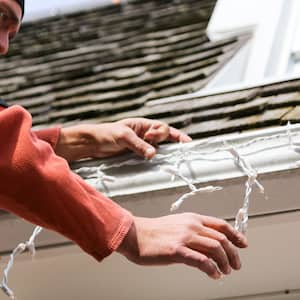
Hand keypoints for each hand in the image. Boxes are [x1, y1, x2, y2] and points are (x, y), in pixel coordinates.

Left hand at [55, 118, 191, 161]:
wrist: (92, 144)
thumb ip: (138, 144)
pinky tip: (160, 163)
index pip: (162, 127)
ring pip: (159, 147)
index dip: (172, 134)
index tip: (185, 142)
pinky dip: (156, 159)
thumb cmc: (106, 134)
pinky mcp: (137, 155)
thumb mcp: (123, 136)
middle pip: (164, 137)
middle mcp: (144, 134)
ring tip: (172, 157)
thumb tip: (153, 154)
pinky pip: (150, 156)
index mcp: (142, 125)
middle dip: (166, 140)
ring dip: (165, 151)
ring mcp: (141, 146)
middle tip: (156, 147)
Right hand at [117, 213, 247, 279]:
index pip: (221, 225)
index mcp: (192, 218)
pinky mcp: (177, 250)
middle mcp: (191, 225)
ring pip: (215, 249)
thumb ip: (193, 232)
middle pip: (221, 239)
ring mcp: (184, 237)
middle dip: (233, 254)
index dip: (235, 235)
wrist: (135, 234)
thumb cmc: (154, 231)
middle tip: (235, 265)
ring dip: (224, 262)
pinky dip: (211, 269)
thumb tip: (209, 244)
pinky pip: (202, 261)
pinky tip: (213, 274)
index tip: (243, 244)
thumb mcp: (177, 225)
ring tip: (225, 271)